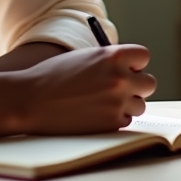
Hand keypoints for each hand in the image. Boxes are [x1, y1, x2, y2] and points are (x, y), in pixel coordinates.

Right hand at [19, 44, 155, 133]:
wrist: (31, 100)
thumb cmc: (55, 76)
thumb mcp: (86, 58)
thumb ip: (110, 62)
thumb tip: (131, 70)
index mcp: (114, 56)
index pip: (143, 57)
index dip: (134, 64)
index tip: (125, 68)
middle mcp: (120, 78)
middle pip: (149, 83)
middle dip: (136, 85)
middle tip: (119, 88)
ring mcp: (117, 102)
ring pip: (140, 105)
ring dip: (127, 104)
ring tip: (103, 102)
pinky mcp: (111, 124)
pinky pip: (125, 121)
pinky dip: (115, 119)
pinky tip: (95, 114)